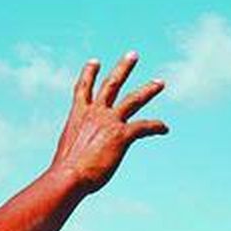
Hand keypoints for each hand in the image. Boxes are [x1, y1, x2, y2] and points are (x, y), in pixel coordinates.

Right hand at [52, 52, 167, 193]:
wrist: (69, 175)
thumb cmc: (65, 172)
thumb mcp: (68, 154)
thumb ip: (76, 150)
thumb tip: (70, 165)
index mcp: (78, 115)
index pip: (83, 89)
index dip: (89, 74)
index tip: (95, 61)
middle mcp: (95, 113)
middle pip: (111, 84)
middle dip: (123, 68)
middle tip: (133, 55)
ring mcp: (109, 122)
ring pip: (133, 99)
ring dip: (148, 89)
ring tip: (160, 82)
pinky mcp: (122, 135)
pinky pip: (144, 127)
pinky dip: (156, 126)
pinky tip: (165, 128)